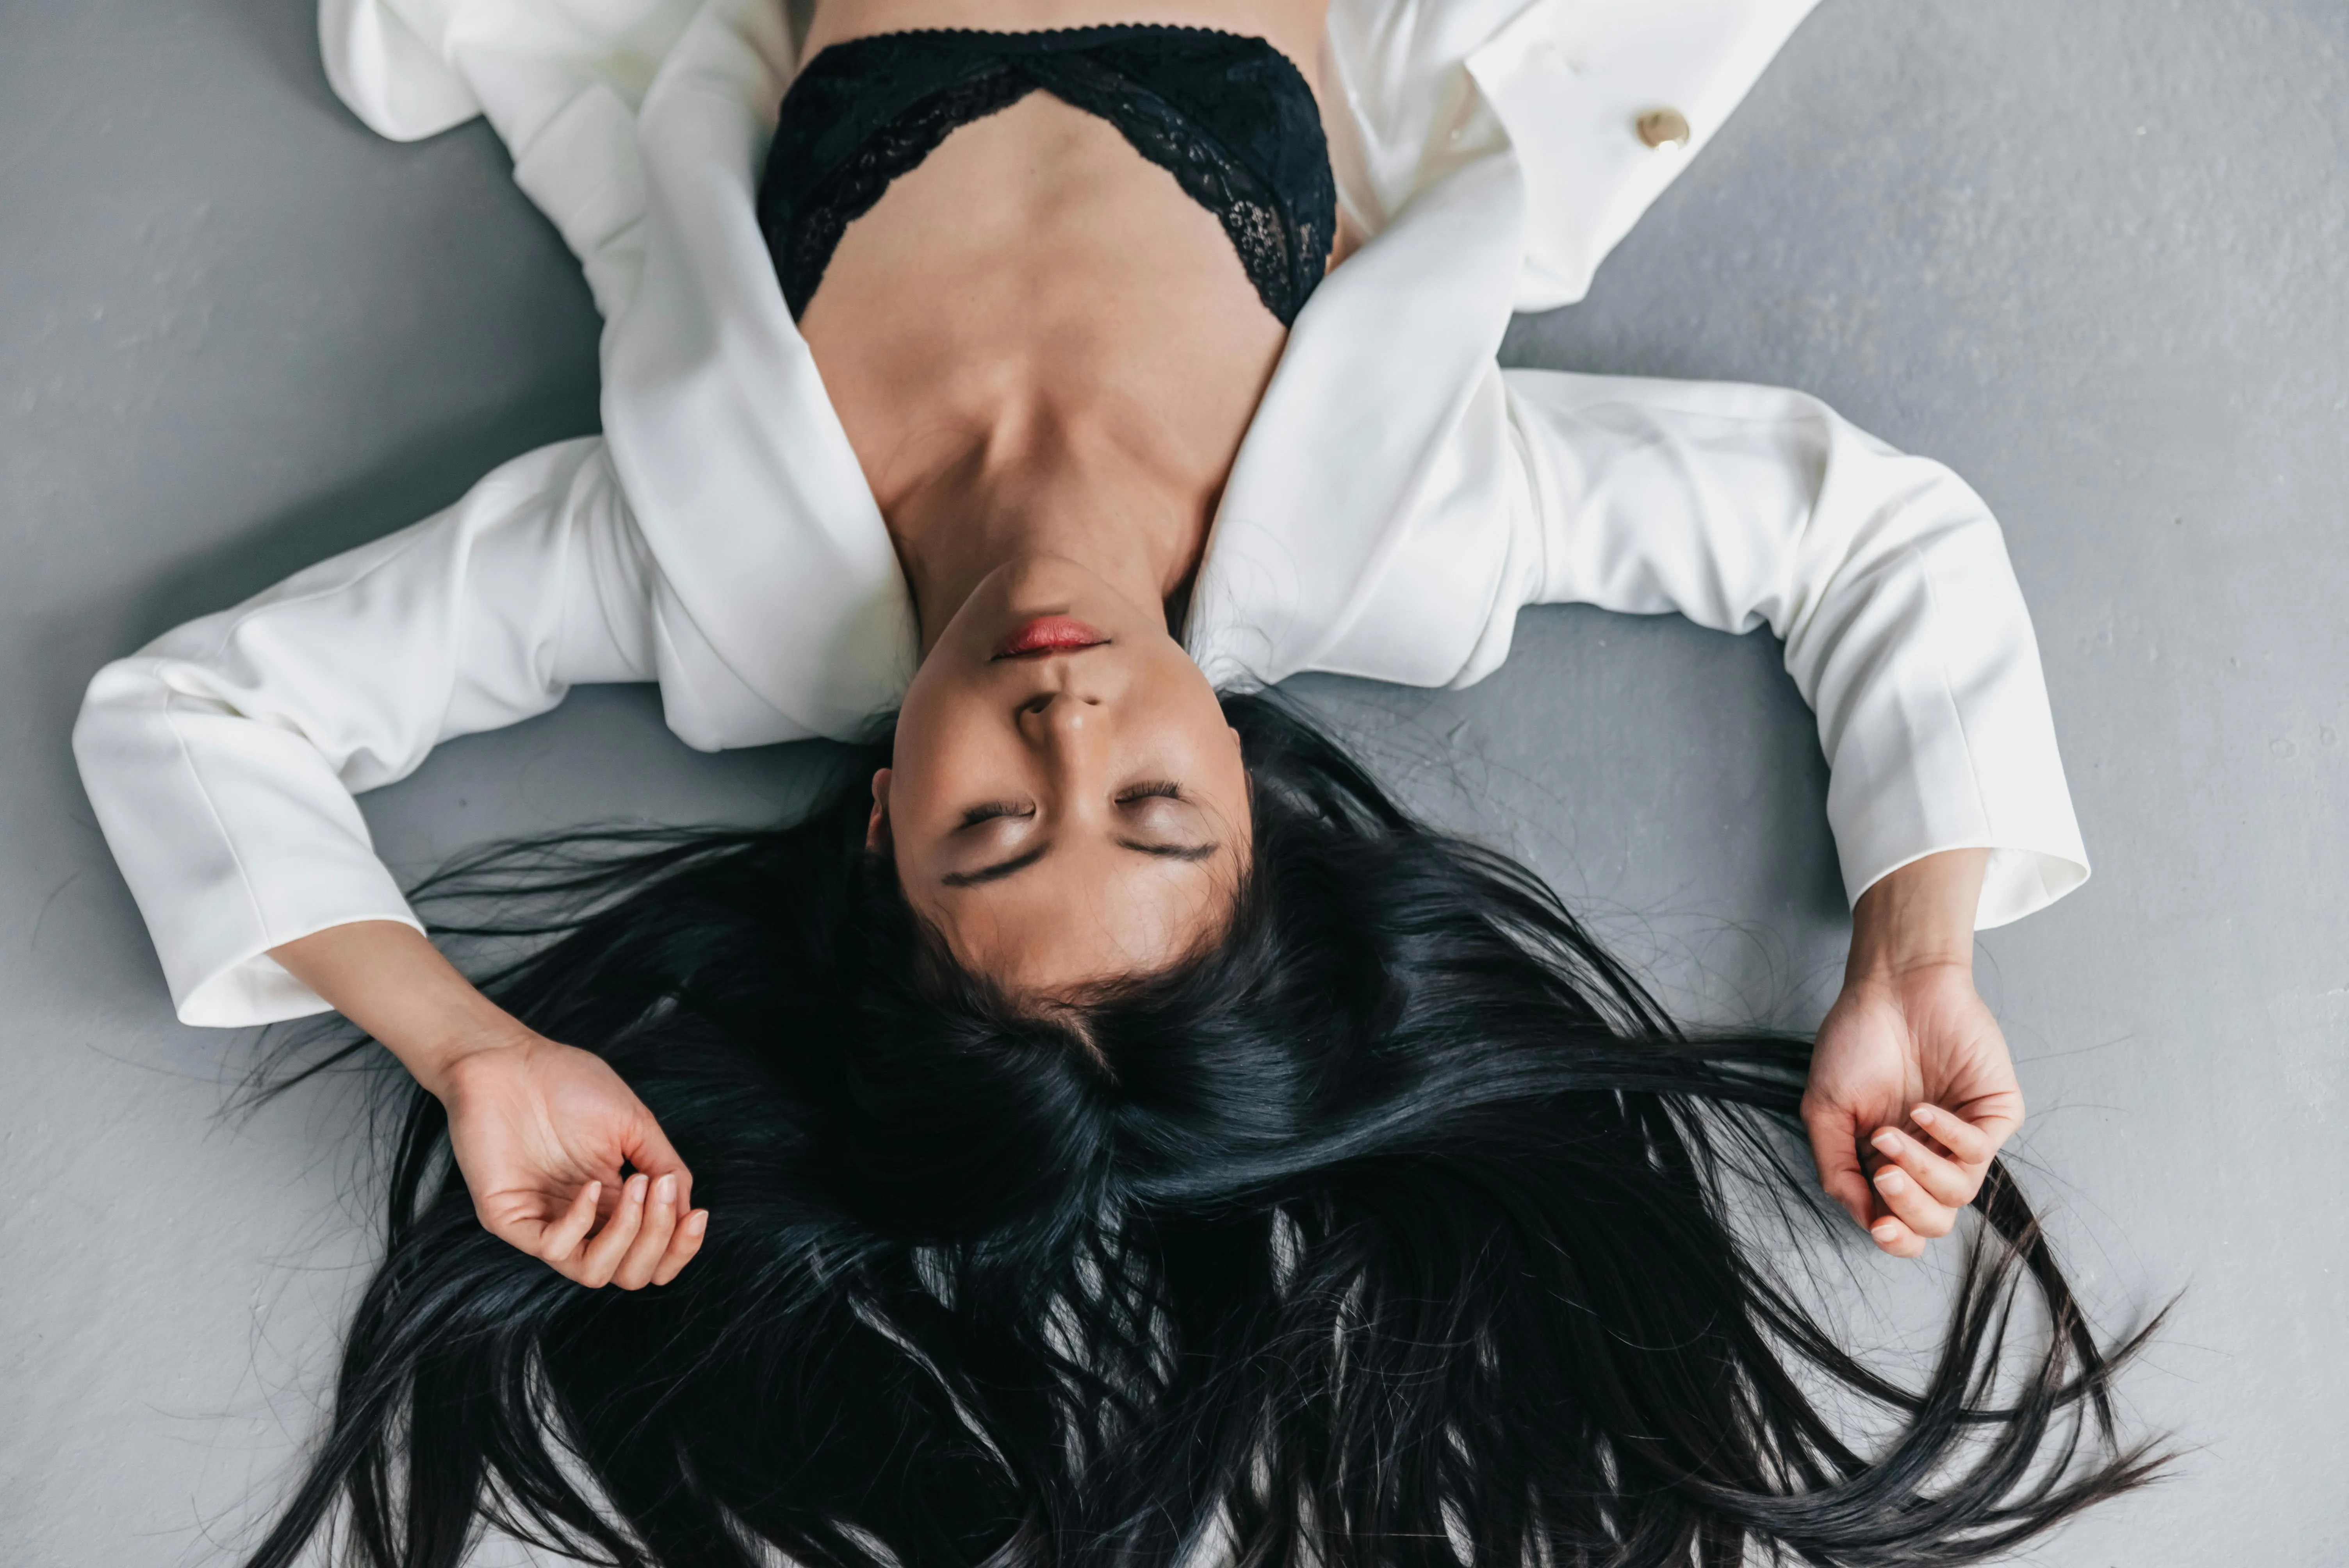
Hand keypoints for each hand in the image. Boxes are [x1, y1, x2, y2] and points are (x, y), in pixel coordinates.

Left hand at [267, 921, 708, 1288]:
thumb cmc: (567, 1082)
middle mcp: (582, 1220)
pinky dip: (581, 1223)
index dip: (680, 1248)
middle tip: (658, 1188)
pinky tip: (591, 1185)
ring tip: (634, 1185)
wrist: (508, 1059)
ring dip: (628, 1236)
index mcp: (613, 1201)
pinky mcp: (511, 1219)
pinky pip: (553, 1249)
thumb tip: (687, 1209)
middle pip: (631, 1273)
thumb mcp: (633, 1123)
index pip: (652, 1253)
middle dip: (659, 1241)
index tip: (698, 1216)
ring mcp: (547, 1222)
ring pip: (596, 1273)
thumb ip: (664, 1165)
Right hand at [1802, 964, 2022, 1256]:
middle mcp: (1928, 1156)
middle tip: (1885, 1175)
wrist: (1892, 986)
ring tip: (1890, 1135)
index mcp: (1887, 1162)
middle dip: (1909, 1209)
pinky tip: (1921, 1108)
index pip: (1902, 1224)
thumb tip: (1866, 1218)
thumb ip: (1837, 1169)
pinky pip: (1979, 1149)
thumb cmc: (1855, 1040)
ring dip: (1922, 1170)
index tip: (1878, 1224)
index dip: (1894, 1237)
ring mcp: (1963, 1136)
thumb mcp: (1824, 1110)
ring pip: (1959, 1192)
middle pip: (1935, 1220)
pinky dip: (1947, 1134)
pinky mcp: (1994, 1114)